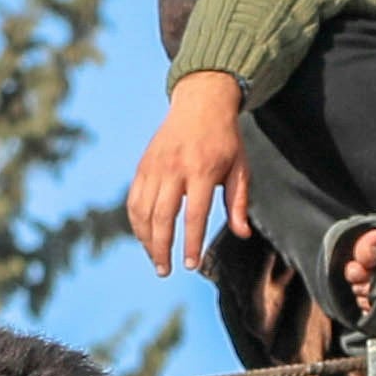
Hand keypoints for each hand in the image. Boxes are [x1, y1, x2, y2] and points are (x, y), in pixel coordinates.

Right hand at [129, 70, 252, 270]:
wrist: (200, 104)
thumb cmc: (225, 140)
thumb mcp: (240, 168)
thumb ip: (239, 202)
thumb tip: (241, 234)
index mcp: (201, 170)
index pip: (194, 215)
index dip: (192, 243)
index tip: (192, 265)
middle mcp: (174, 169)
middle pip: (162, 217)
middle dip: (162, 248)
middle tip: (166, 271)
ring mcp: (154, 167)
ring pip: (143, 211)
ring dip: (147, 240)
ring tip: (156, 260)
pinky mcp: (143, 166)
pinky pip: (134, 200)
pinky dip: (136, 222)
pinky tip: (145, 238)